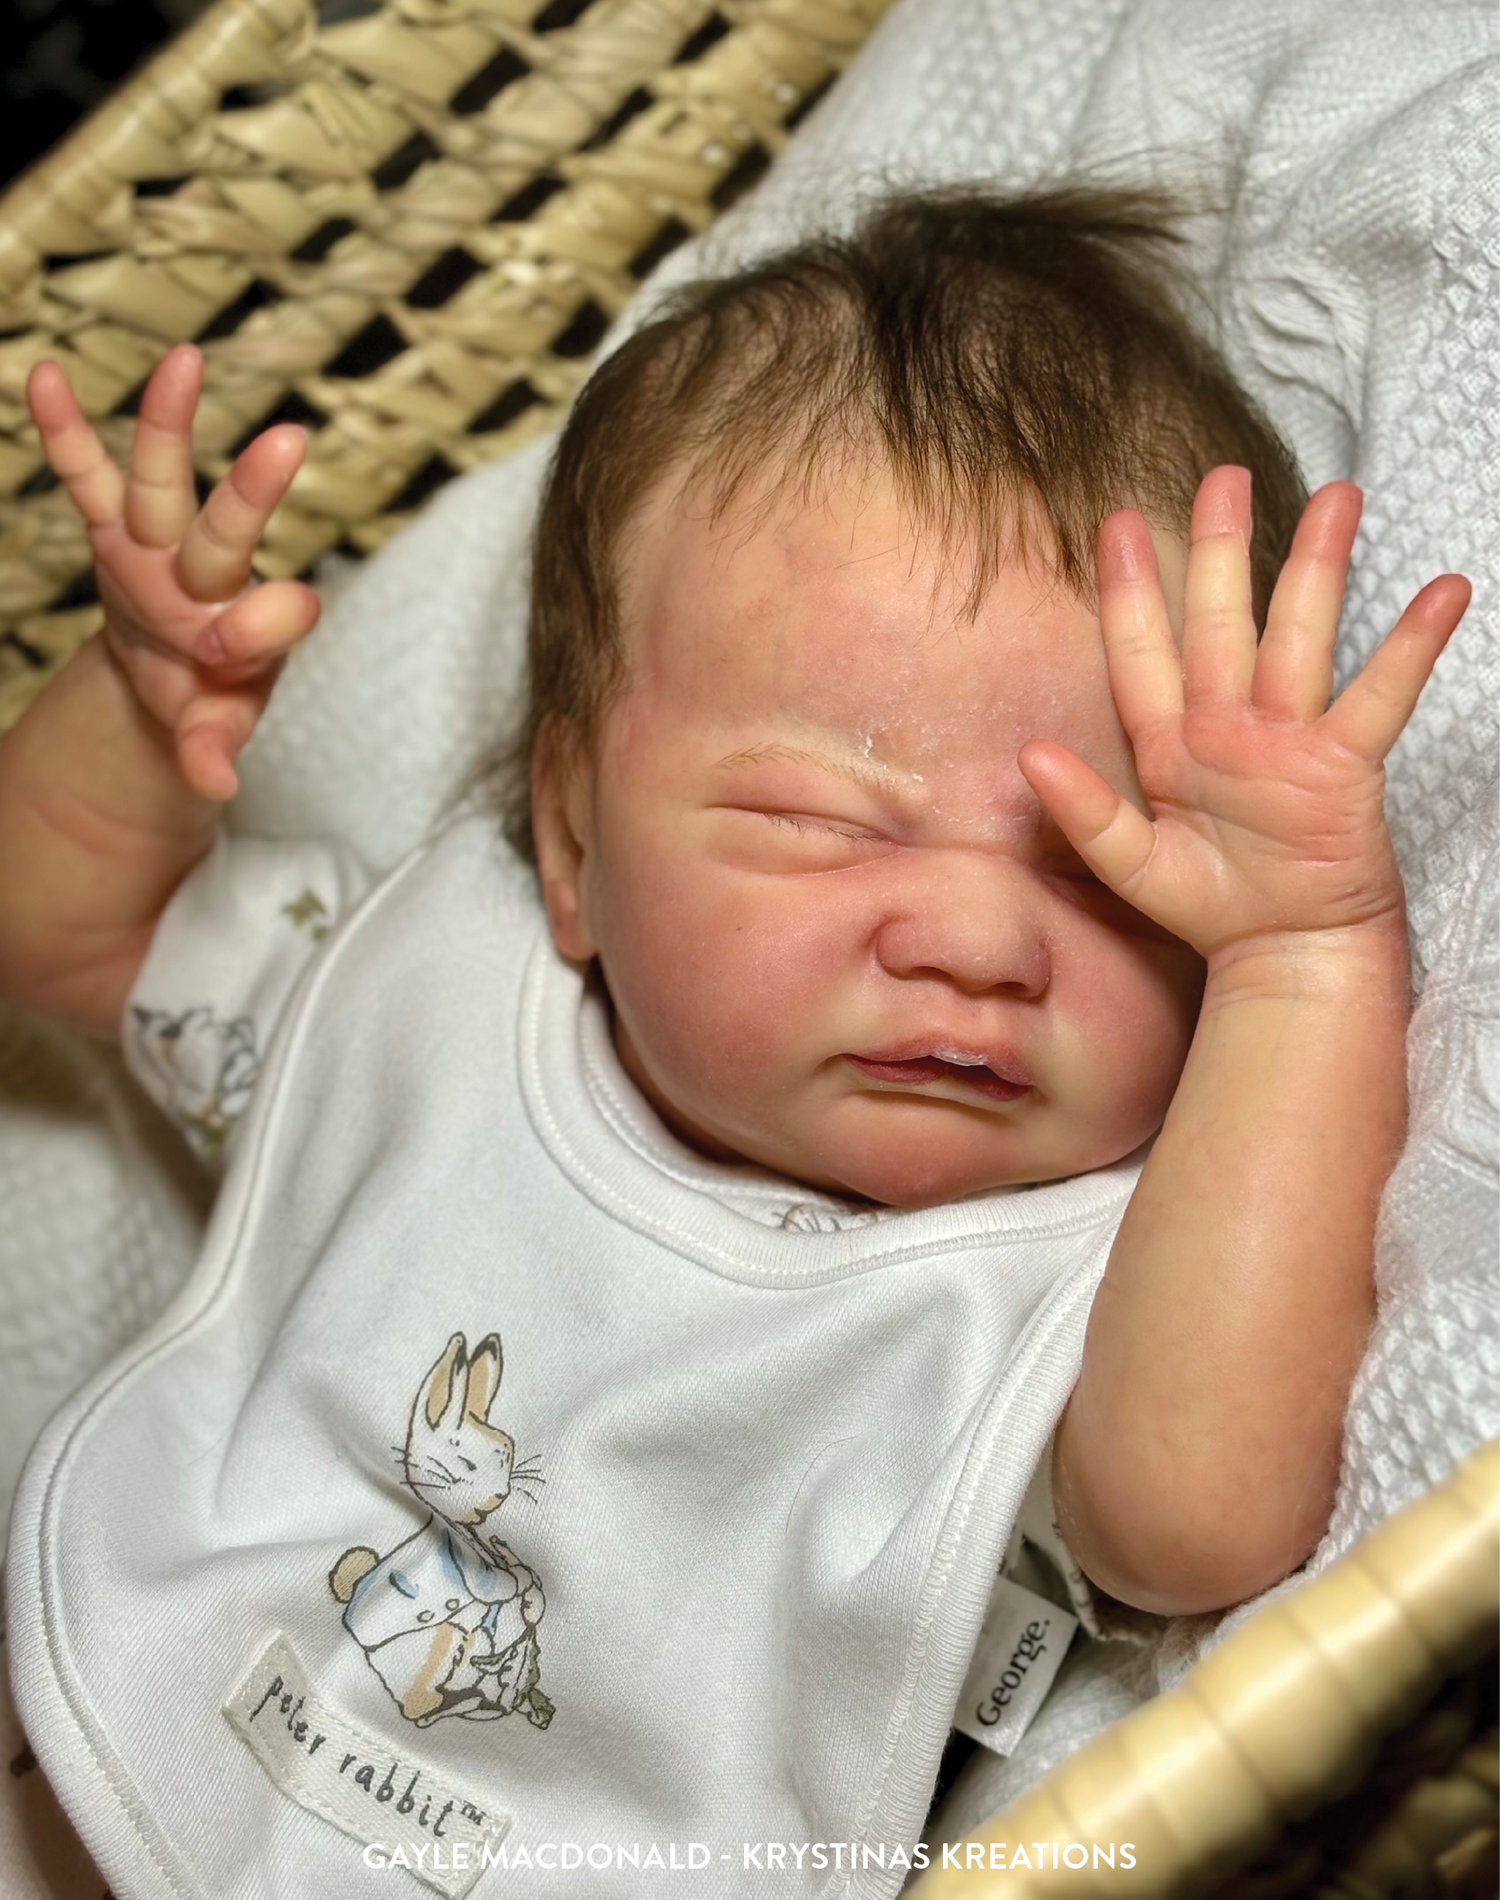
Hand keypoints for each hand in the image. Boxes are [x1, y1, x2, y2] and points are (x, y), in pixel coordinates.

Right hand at [26, 343, 318, 800]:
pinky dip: (66, 430)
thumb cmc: (211, 699)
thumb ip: (212, 750)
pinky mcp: (111, 530)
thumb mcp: (213, 730)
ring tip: (185, 358)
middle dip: (254, 493)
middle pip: (228, 530)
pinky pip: (85, 476)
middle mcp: (208, 575)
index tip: (227, 652)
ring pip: (162, 482)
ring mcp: (156, 545)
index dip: (260, 626)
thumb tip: (216, 783)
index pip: (273, 615)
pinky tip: (46, 372)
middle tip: (289, 442)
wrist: (174, 676)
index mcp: (250, 626)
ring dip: (169, 425)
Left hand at [1019, 467, 1470, 968]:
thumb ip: (1082, 811)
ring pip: (1301, 634)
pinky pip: (1379, 695)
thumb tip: (1025, 757)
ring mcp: (1288, 737)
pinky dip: (1409, 646)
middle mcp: (1227, 724)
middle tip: (1223, 475)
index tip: (1112, 522)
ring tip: (1340, 497)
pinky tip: (1442, 593)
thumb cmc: (1210, 905)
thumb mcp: (1130, 863)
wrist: (1284, 952)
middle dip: (1220, 547)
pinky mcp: (1344, 763)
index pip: (1141, 652)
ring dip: (1318, 565)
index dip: (1127, 589)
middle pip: (1221, 620)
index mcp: (1169, 742)